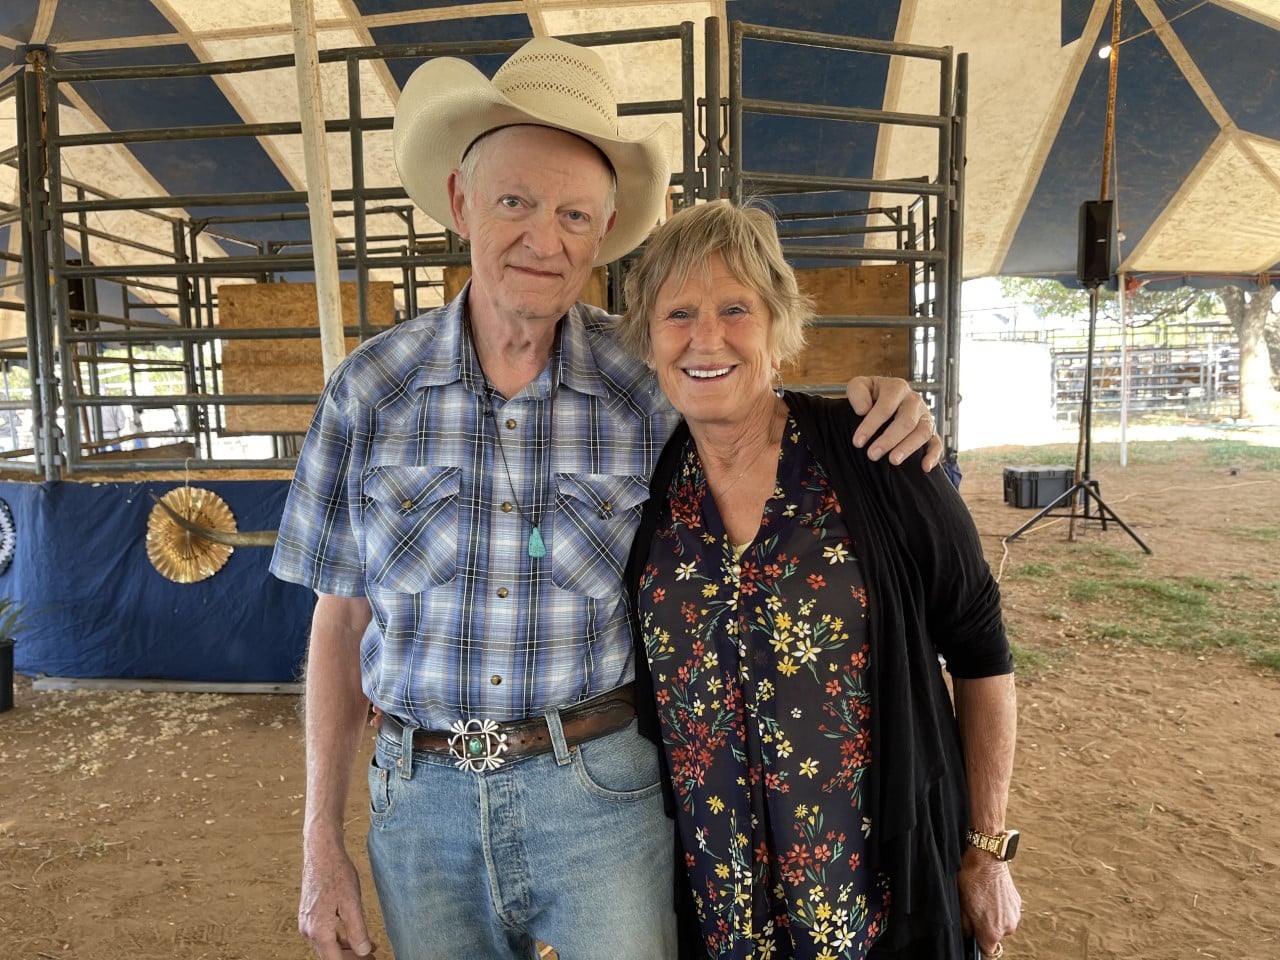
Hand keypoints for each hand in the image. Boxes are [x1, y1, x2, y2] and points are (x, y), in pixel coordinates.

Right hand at [299, 842, 376, 958]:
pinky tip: (354, 934)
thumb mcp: (352, 904)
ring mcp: (307, 923)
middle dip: (351, 958)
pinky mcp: (309, 915)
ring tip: (368, 949)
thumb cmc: (337, 874)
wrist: (321, 853)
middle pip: (330, 956)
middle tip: (372, 956)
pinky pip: (323, 934)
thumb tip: (364, 951)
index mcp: (319, 931)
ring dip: (346, 949)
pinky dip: (339, 938)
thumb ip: (357, 931)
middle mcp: (309, 931)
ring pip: (327, 945)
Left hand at [846, 376, 941, 469]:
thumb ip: (857, 392)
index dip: (871, 425)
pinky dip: (934, 455)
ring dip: (908, 448)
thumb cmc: (870, 394)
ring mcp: (924, 415)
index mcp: (897, 388)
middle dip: (889, 439)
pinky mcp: (930, 430)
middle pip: (906, 421)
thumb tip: (863, 409)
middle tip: (872, 455)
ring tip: (893, 461)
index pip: (885, 407)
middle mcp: (914, 401)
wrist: (884, 396)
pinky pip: (936, 443)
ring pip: (922, 432)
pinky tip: (924, 467)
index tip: (858, 442)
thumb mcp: (859, 385)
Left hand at [958, 847, 1020, 955]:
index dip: (979, 945)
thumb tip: (968, 934)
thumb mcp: (961, 906)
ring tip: (984, 901)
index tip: (974, 935)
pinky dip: (1001, 908)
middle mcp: (1008, 927)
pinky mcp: (1018, 903)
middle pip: (995, 937)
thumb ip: (966, 927)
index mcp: (992, 932)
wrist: (987, 859)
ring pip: (1002, 924)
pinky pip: (1008, 912)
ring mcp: (1015, 915)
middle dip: (985, 928)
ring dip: (994, 918)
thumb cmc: (971, 881)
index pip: (988, 952)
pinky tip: (992, 895)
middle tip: (975, 911)